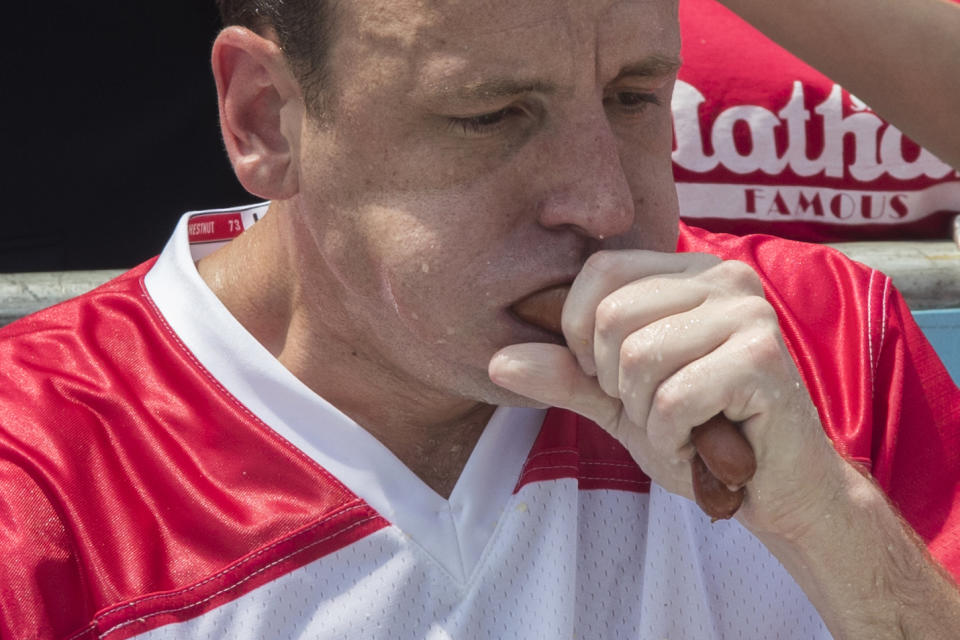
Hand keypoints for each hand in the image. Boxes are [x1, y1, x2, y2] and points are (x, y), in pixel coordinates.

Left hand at [490, 250, 840, 534]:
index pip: (598, 272)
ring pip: (638, 357)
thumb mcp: (617, 401)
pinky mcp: (763, 359)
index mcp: (689, 273)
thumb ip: (564, 375)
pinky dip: (672, 437)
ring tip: (683, 424)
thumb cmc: (701, 435)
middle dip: (615, 382)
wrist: (776, 490)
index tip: (611, 377)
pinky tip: (702, 444)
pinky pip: (673, 398)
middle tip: (656, 407)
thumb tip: (496, 362)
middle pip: (611, 315)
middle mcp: (724, 278)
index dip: (581, 333)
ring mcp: (749, 313)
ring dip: (645, 413)